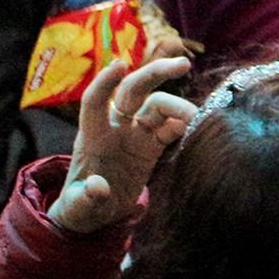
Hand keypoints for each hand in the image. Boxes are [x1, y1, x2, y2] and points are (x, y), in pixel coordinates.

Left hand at [49, 57, 196, 235]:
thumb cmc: (82, 206)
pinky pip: (172, 128)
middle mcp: (115, 128)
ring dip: (179, 106)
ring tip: (200, 118)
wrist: (98, 213)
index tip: (120, 65)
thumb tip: (98, 187)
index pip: (95, 102)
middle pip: (135, 91)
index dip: (105, 83)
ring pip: (158, 106)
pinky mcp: (152, 145)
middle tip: (184, 65)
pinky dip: (186, 125)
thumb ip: (86, 197)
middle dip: (156, 73)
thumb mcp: (78, 207)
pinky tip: (200, 128)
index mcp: (92, 136)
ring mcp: (136, 134)